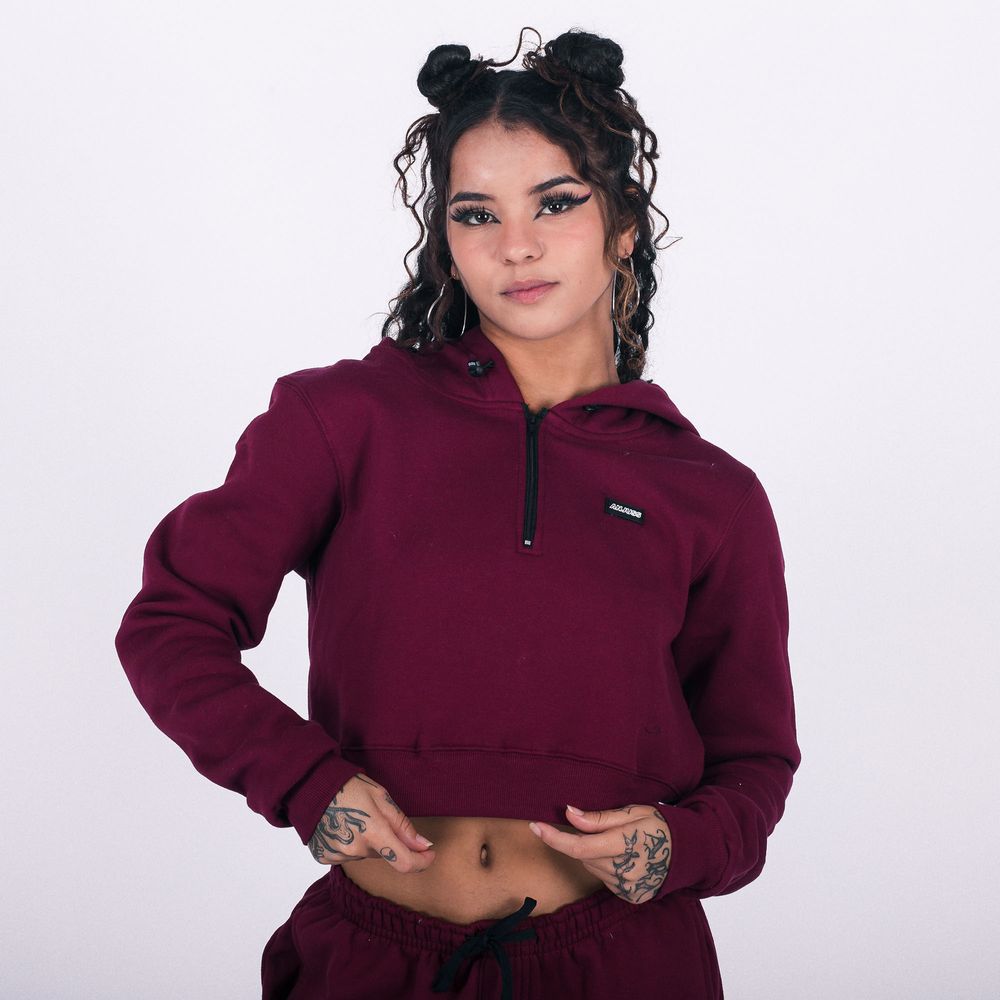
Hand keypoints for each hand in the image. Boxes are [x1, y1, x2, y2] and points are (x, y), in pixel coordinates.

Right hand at [307, 773, 435, 872]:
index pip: (404, 862)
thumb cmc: (349, 786)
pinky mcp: (325, 856)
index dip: (421, 862)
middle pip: (384, 854)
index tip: (429, 854)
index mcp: (373, 832)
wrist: (311, 785)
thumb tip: (423, 845)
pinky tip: (342, 826)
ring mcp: (338, 855)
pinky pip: (348, 856)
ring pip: (366, 855)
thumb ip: (403, 825)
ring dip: (368, 842)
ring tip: (355, 818)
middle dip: (388, 840)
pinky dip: (351, 844)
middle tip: (375, 816)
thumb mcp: (382, 798)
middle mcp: (355, 849)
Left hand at [528, 804, 670, 903]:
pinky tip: (622, 858)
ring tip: (615, 843)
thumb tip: (568, 813)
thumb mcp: (631, 812)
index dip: (554, 838)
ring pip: (592, 868)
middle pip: (583, 856)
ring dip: (593, 855)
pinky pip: (604, 879)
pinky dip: (604, 867)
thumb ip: (598, 817)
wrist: (687, 852)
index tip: (535, 826)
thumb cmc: (657, 824)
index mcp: (625, 844)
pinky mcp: (630, 897)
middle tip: (599, 829)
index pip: (579, 845)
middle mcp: (625, 870)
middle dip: (582, 840)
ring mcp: (628, 887)